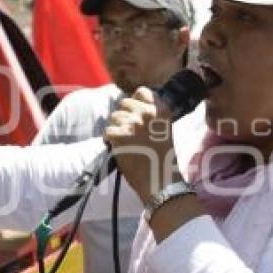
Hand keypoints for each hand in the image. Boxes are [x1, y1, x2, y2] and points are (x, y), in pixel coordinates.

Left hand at [104, 87, 180, 202]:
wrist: (160, 181)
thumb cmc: (162, 159)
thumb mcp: (165, 130)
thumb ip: (151, 116)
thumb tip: (130, 107)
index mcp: (161, 110)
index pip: (142, 92)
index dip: (135, 101)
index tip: (135, 113)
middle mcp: (147, 113)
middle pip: (124, 103)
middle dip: (123, 116)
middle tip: (128, 133)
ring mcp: (133, 123)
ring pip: (114, 117)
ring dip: (116, 128)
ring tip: (125, 143)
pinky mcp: (119, 135)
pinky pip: (107, 131)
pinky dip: (109, 140)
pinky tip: (117, 149)